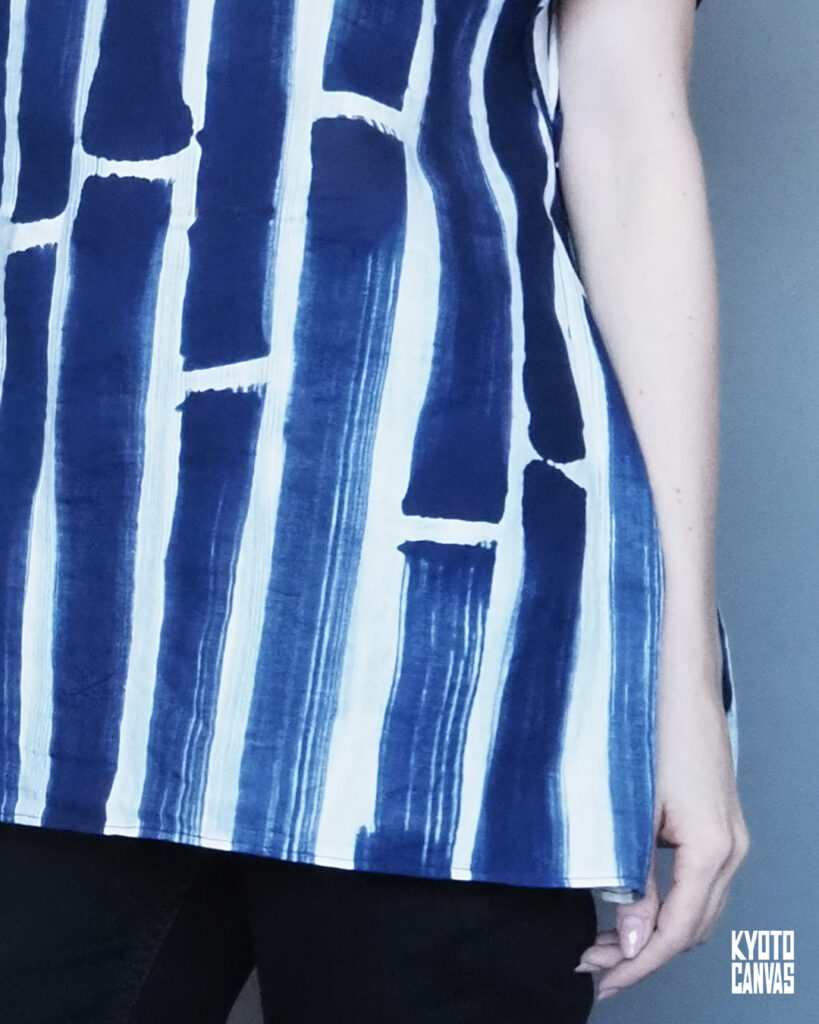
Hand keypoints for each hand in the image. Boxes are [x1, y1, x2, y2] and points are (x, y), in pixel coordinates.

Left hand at [573, 615, 749, 1000]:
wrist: (674, 675)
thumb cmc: (650, 730)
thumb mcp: (632, 810)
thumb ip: (633, 877)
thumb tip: (634, 939)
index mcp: (712, 848)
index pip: (677, 931)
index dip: (639, 964)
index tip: (600, 979)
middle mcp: (730, 848)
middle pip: (693, 928)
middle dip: (645, 954)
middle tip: (593, 963)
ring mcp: (729, 834)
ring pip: (697, 907)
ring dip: (656, 931)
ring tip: (606, 939)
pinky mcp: (717, 820)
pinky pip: (698, 880)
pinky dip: (667, 902)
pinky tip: (632, 900)